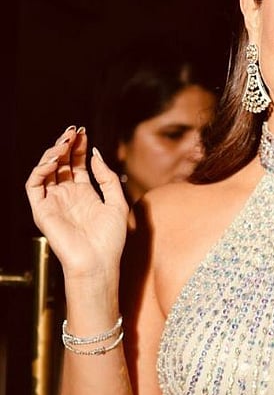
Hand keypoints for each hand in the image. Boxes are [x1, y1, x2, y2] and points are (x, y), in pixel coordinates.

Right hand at [25, 126, 128, 277]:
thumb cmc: (111, 239)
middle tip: (72, 131)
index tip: (84, 133)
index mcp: (84, 194)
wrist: (99, 262)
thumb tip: (95, 154)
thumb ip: (107, 178)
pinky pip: (34, 185)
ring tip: (64, 142)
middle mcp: (67, 196)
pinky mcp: (42, 210)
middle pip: (62, 163)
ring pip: (46, 170)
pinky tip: (54, 161)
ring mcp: (53, 202)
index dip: (78, 148)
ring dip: (53, 153)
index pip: (77, 164)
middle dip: (65, 145)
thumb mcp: (117, 203)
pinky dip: (41, 170)